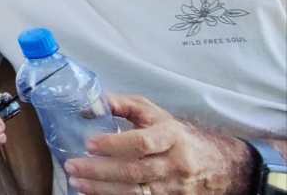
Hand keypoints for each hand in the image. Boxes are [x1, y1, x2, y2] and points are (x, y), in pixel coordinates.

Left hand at [65, 94, 245, 194]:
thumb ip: (124, 106)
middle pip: (135, 171)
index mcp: (172, 137)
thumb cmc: (176, 135)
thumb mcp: (155, 114)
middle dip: (100, 171)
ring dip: (102, 189)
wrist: (217, 165)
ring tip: (77, 182)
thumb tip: (91, 103)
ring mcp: (174, 188)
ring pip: (136, 193)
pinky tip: (93, 194)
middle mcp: (175, 165)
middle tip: (72, 165)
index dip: (114, 144)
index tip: (89, 143)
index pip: (143, 142)